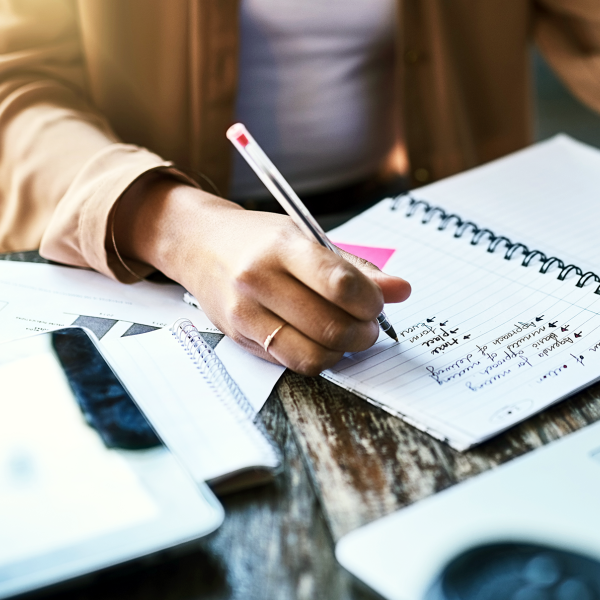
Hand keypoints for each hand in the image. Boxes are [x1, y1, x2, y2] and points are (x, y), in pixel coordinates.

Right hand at [115, 176, 410, 373]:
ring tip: (348, 336)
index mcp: (283, 246)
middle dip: (363, 333)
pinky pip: (290, 362)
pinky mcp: (239, 337)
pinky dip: (316, 357)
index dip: (370, 301)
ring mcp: (246, 312)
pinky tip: (320, 340)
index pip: (339, 284)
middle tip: (369, 325)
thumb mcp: (305, 237)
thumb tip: (401, 291)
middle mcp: (260, 279)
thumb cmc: (259, 239)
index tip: (377, 303)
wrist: (198, 244)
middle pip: (330, 325)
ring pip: (312, 354)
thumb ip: (354, 267)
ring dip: (342, 352)